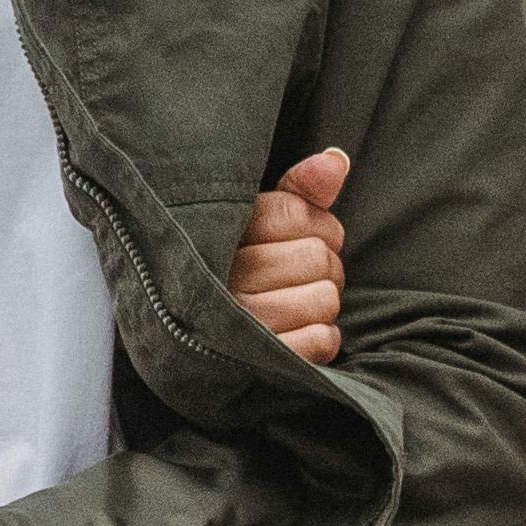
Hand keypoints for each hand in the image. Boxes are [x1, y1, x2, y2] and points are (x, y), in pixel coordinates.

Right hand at [229, 148, 348, 360]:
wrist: (189, 346)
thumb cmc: (238, 271)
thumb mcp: (258, 225)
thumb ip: (299, 191)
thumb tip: (337, 160)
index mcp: (218, 234)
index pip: (296, 213)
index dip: (318, 225)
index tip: (304, 238)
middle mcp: (221, 278)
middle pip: (318, 257)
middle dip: (324, 267)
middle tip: (301, 277)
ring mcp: (237, 325)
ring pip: (324, 299)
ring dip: (322, 304)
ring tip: (297, 304)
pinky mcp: (257, 366)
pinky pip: (321, 340)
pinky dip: (321, 337)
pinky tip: (296, 333)